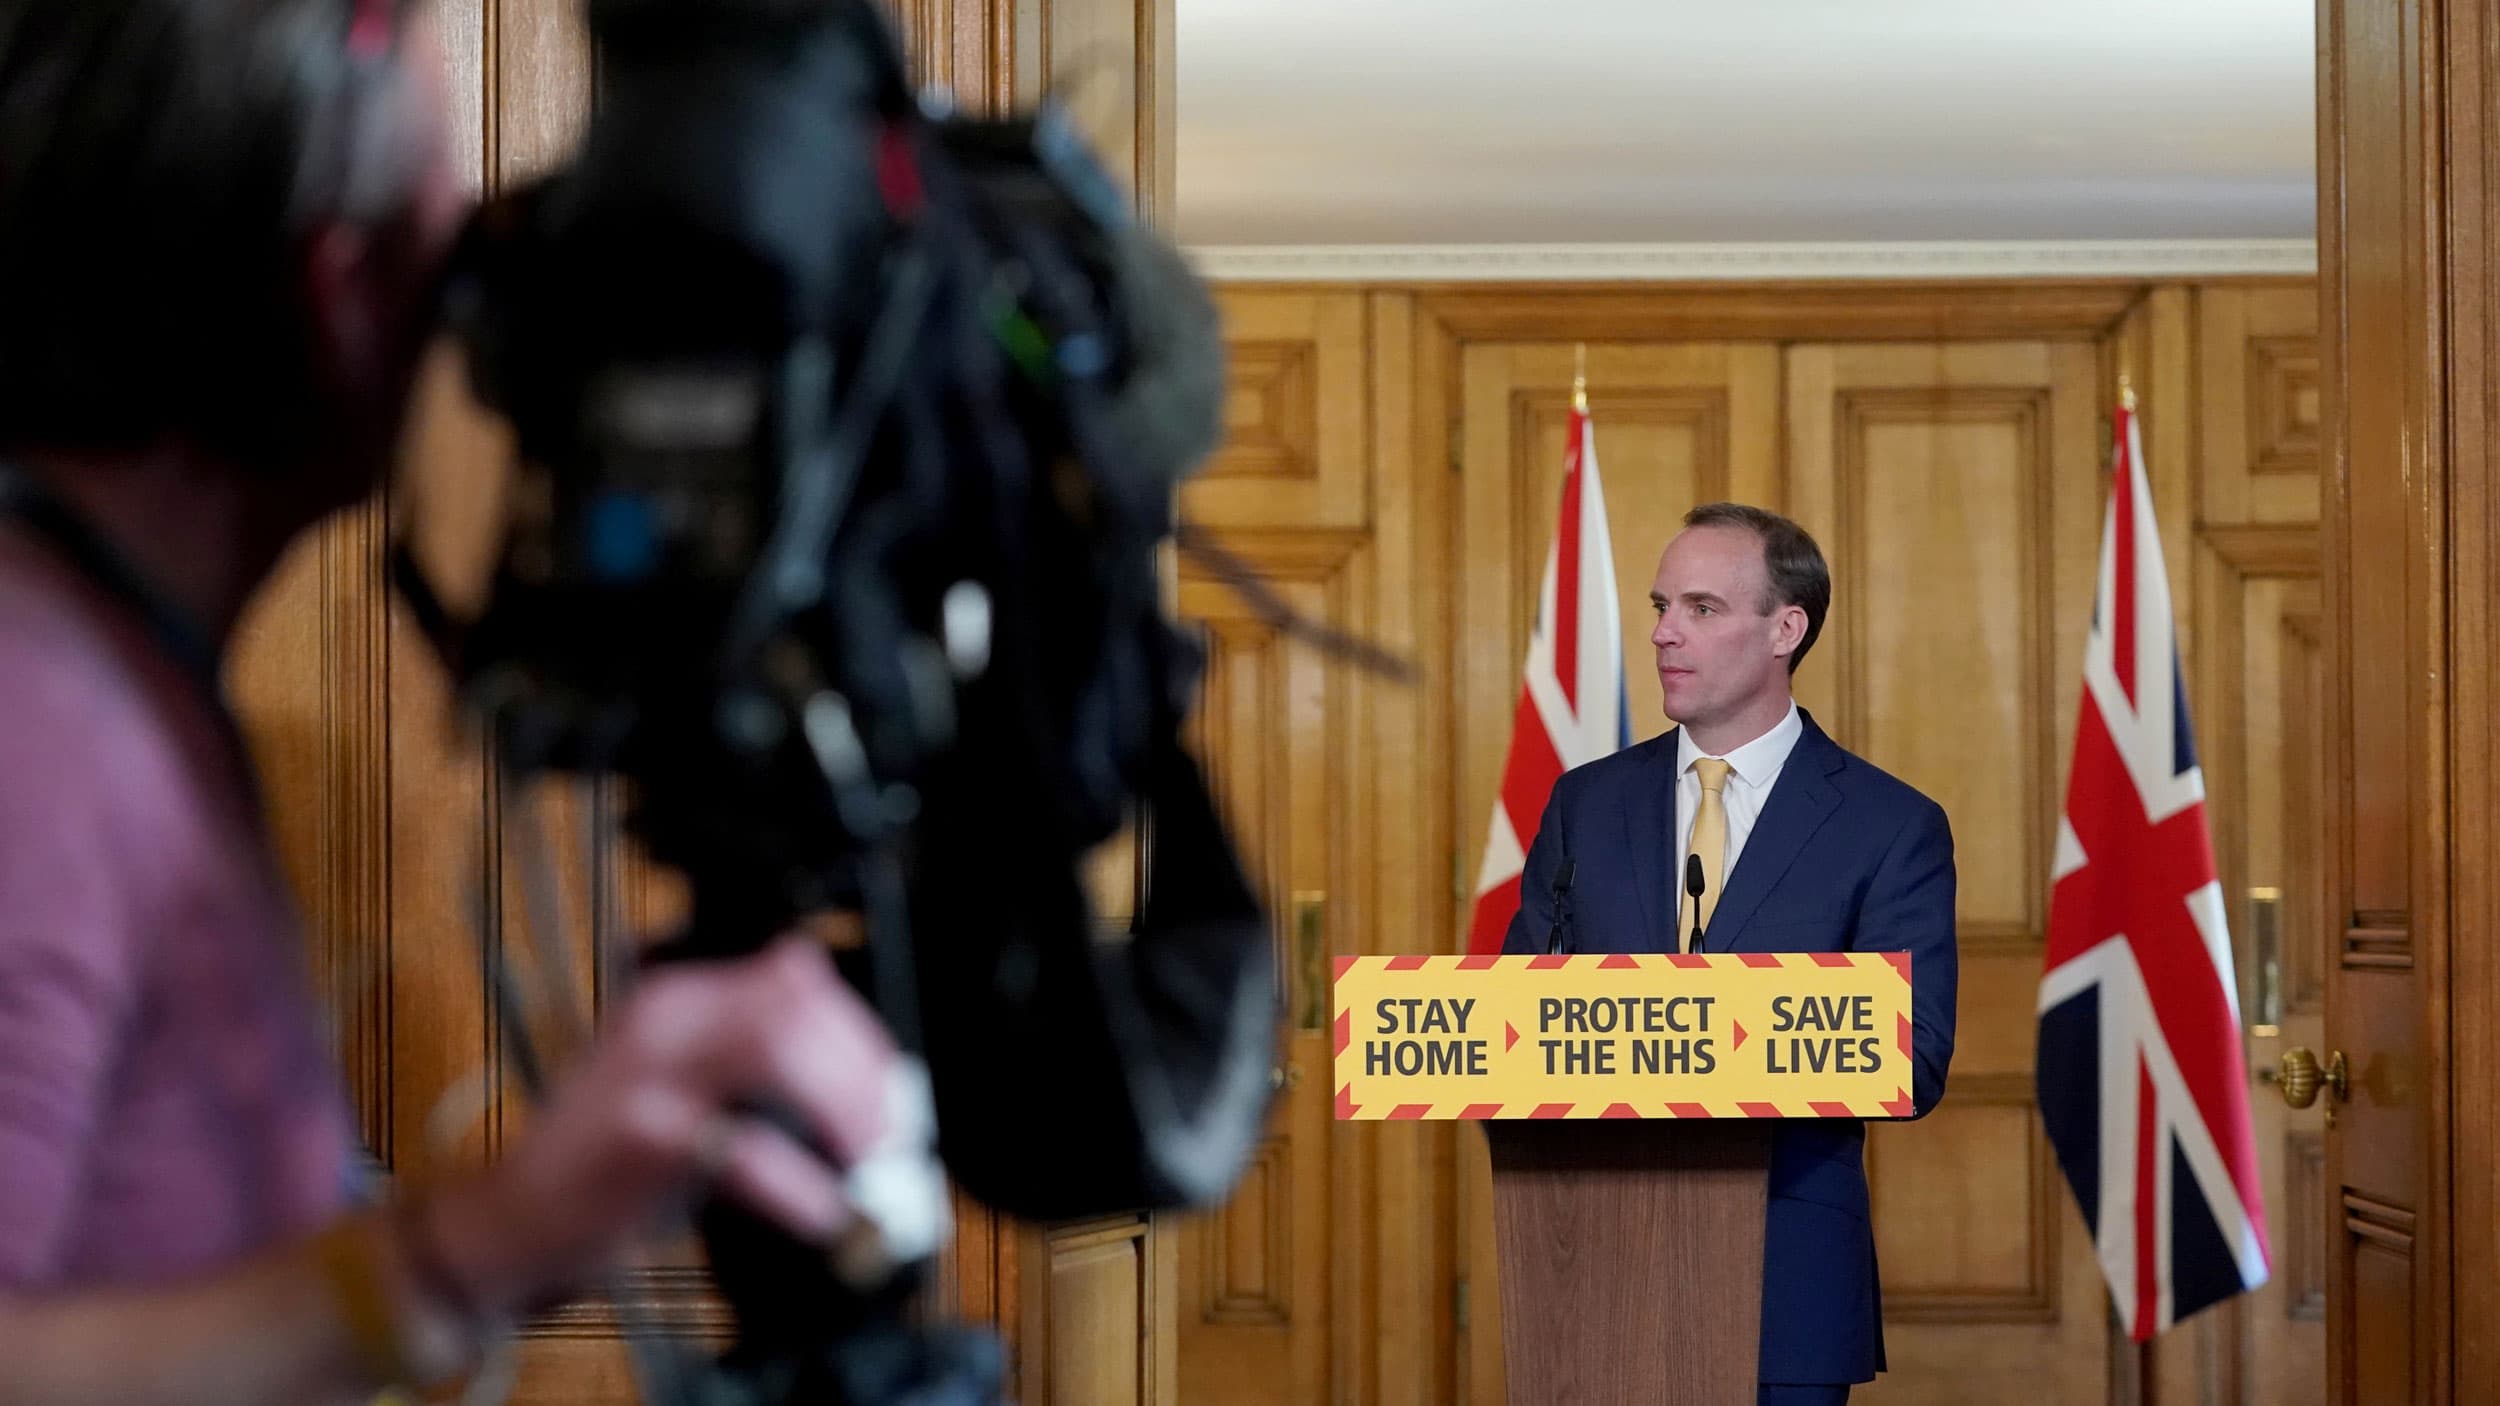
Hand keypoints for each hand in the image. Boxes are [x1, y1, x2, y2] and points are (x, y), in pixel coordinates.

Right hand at [413, 936, 901, 1325]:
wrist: (510, 1221)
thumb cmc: (607, 1164)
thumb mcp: (685, 1087)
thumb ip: (755, 1061)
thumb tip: (858, 1067)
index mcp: (680, 996)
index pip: (797, 978)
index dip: (859, 1032)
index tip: (891, 1091)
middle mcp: (664, 1018)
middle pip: (796, 1006)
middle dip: (862, 1070)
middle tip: (888, 1134)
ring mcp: (646, 1071)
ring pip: (776, 1050)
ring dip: (841, 1107)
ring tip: (866, 1163)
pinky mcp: (638, 1136)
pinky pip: (742, 1150)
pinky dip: (798, 1186)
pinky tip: (823, 1213)